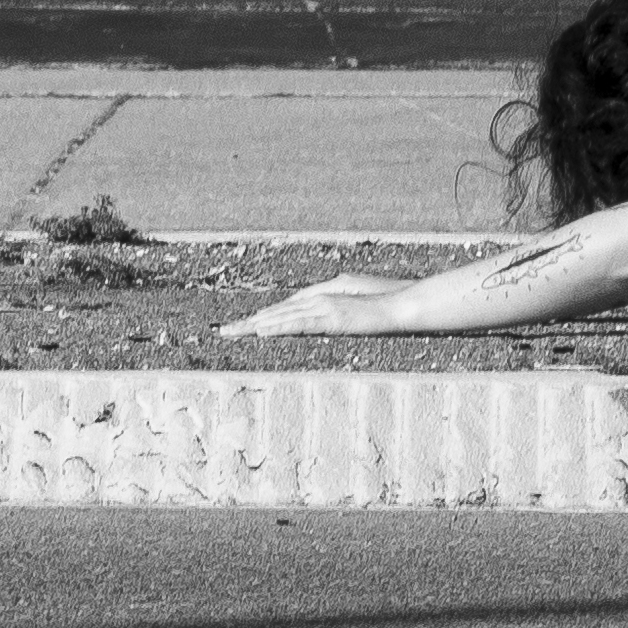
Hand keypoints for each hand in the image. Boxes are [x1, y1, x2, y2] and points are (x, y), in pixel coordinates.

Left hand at [221, 273, 411, 336]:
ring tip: (231, 333)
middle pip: (276, 310)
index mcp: (323, 295)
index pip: (287, 306)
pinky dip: (277, 328)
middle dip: (249, 321)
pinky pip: (298, 324)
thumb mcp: (355, 295)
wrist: (402, 303)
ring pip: (280, 316)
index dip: (264, 315)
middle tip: (225, 330)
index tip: (245, 324)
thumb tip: (321, 308)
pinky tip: (260, 332)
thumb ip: (335, 298)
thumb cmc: (384, 299)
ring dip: (253, 325)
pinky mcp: (330, 318)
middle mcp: (318, 298)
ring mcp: (322, 306)